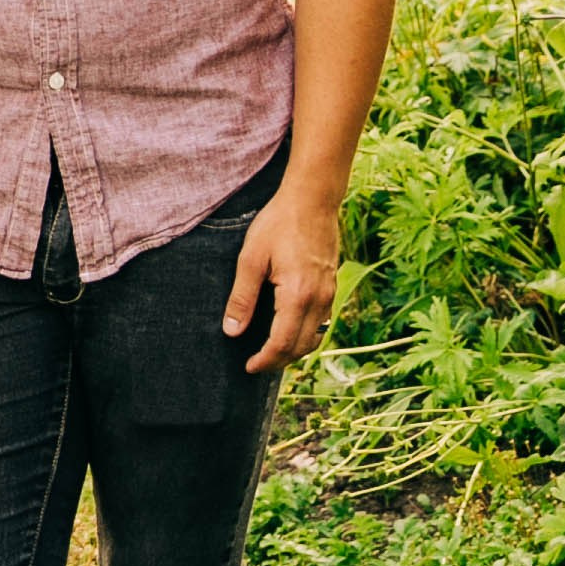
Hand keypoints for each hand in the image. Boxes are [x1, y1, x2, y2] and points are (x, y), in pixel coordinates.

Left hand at [223, 181, 341, 377]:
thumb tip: (232, 331)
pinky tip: (290, 329)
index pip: (282, 344)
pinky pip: (322, 322)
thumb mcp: (251, 258)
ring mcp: (329, 293)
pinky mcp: (332, 286)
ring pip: (315, 337)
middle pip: (301, 347)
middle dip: (278, 361)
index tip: (248, 366)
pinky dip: (306, 335)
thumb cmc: (279, 223)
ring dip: (294, 351)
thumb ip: (242, 297)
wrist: (313, 199)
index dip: (265, 360)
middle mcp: (319, 299)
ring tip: (271, 352)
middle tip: (256, 363)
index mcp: (297, 295)